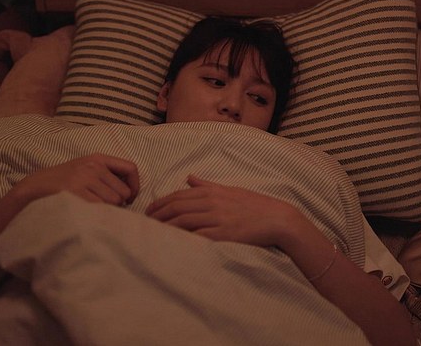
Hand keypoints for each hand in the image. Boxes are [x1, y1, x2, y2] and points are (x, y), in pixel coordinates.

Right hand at [8, 153, 139, 206]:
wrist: (35, 187)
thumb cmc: (64, 182)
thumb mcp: (86, 170)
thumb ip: (107, 175)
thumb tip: (131, 192)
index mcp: (98, 158)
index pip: (131, 168)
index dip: (135, 185)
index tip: (130, 198)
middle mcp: (93, 166)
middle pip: (123, 191)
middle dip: (118, 203)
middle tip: (104, 207)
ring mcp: (84, 178)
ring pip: (114, 202)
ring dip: (107, 210)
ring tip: (92, 208)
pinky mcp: (76, 192)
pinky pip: (100, 208)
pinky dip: (97, 214)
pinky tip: (87, 213)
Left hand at [145, 175, 303, 246]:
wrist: (276, 218)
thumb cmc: (253, 204)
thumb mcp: (228, 190)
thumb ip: (206, 184)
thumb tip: (189, 177)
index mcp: (211, 191)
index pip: (178, 196)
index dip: (160, 203)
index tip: (149, 211)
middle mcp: (212, 203)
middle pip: (176, 207)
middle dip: (158, 215)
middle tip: (145, 222)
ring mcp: (217, 218)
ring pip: (183, 221)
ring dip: (166, 227)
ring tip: (154, 233)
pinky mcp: (224, 234)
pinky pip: (198, 236)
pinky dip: (183, 238)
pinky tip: (173, 243)